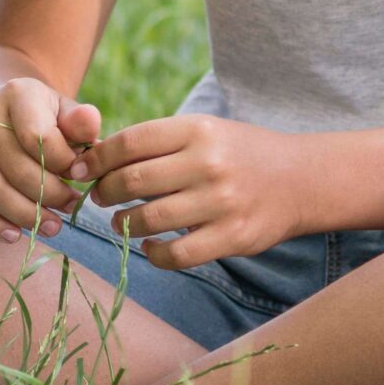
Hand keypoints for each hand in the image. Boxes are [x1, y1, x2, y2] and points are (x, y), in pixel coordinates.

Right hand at [0, 79, 100, 242]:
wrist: (0, 112)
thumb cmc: (43, 119)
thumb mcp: (65, 113)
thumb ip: (81, 122)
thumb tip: (91, 127)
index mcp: (18, 92)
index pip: (40, 137)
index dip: (64, 165)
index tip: (81, 177)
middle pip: (16, 168)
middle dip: (49, 195)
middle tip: (70, 208)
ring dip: (25, 214)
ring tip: (52, 226)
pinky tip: (12, 235)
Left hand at [84, 114, 309, 270]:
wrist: (301, 179)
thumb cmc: (240, 154)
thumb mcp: (206, 132)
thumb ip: (158, 143)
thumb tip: (94, 161)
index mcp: (199, 130)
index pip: (130, 142)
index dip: (96, 160)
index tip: (81, 172)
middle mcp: (209, 163)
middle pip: (132, 181)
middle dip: (104, 193)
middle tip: (101, 198)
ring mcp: (221, 202)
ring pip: (147, 220)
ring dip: (123, 224)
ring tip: (123, 222)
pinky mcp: (231, 236)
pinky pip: (174, 255)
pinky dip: (153, 254)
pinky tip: (151, 246)